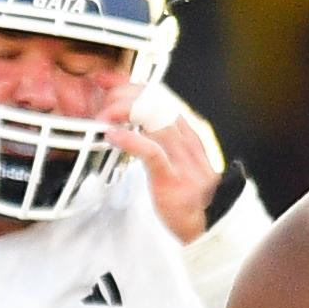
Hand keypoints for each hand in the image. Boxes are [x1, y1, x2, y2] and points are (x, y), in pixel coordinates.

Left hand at [106, 84, 225, 244]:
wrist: (206, 227)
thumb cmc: (182, 196)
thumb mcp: (172, 163)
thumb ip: (157, 143)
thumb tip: (130, 127)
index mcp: (187, 135)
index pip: (161, 99)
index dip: (134, 86)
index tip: (109, 80)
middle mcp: (187, 142)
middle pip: (159, 104)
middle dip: (128, 95)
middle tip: (103, 97)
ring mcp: (183, 160)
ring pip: (157, 122)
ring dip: (125, 113)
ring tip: (103, 115)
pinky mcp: (173, 179)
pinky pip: (152, 152)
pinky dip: (130, 140)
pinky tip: (111, 135)